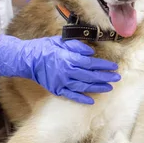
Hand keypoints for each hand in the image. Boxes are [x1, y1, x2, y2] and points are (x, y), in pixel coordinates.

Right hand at [0, 34, 120, 103]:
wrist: (27, 59)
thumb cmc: (44, 48)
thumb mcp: (60, 41)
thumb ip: (77, 47)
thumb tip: (91, 53)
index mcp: (69, 58)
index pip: (91, 63)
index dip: (104, 65)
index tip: (114, 67)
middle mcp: (67, 72)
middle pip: (90, 76)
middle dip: (105, 77)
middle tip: (116, 78)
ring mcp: (62, 82)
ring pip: (83, 87)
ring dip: (97, 88)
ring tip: (108, 88)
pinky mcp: (56, 89)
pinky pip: (71, 95)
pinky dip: (81, 99)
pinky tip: (91, 100)